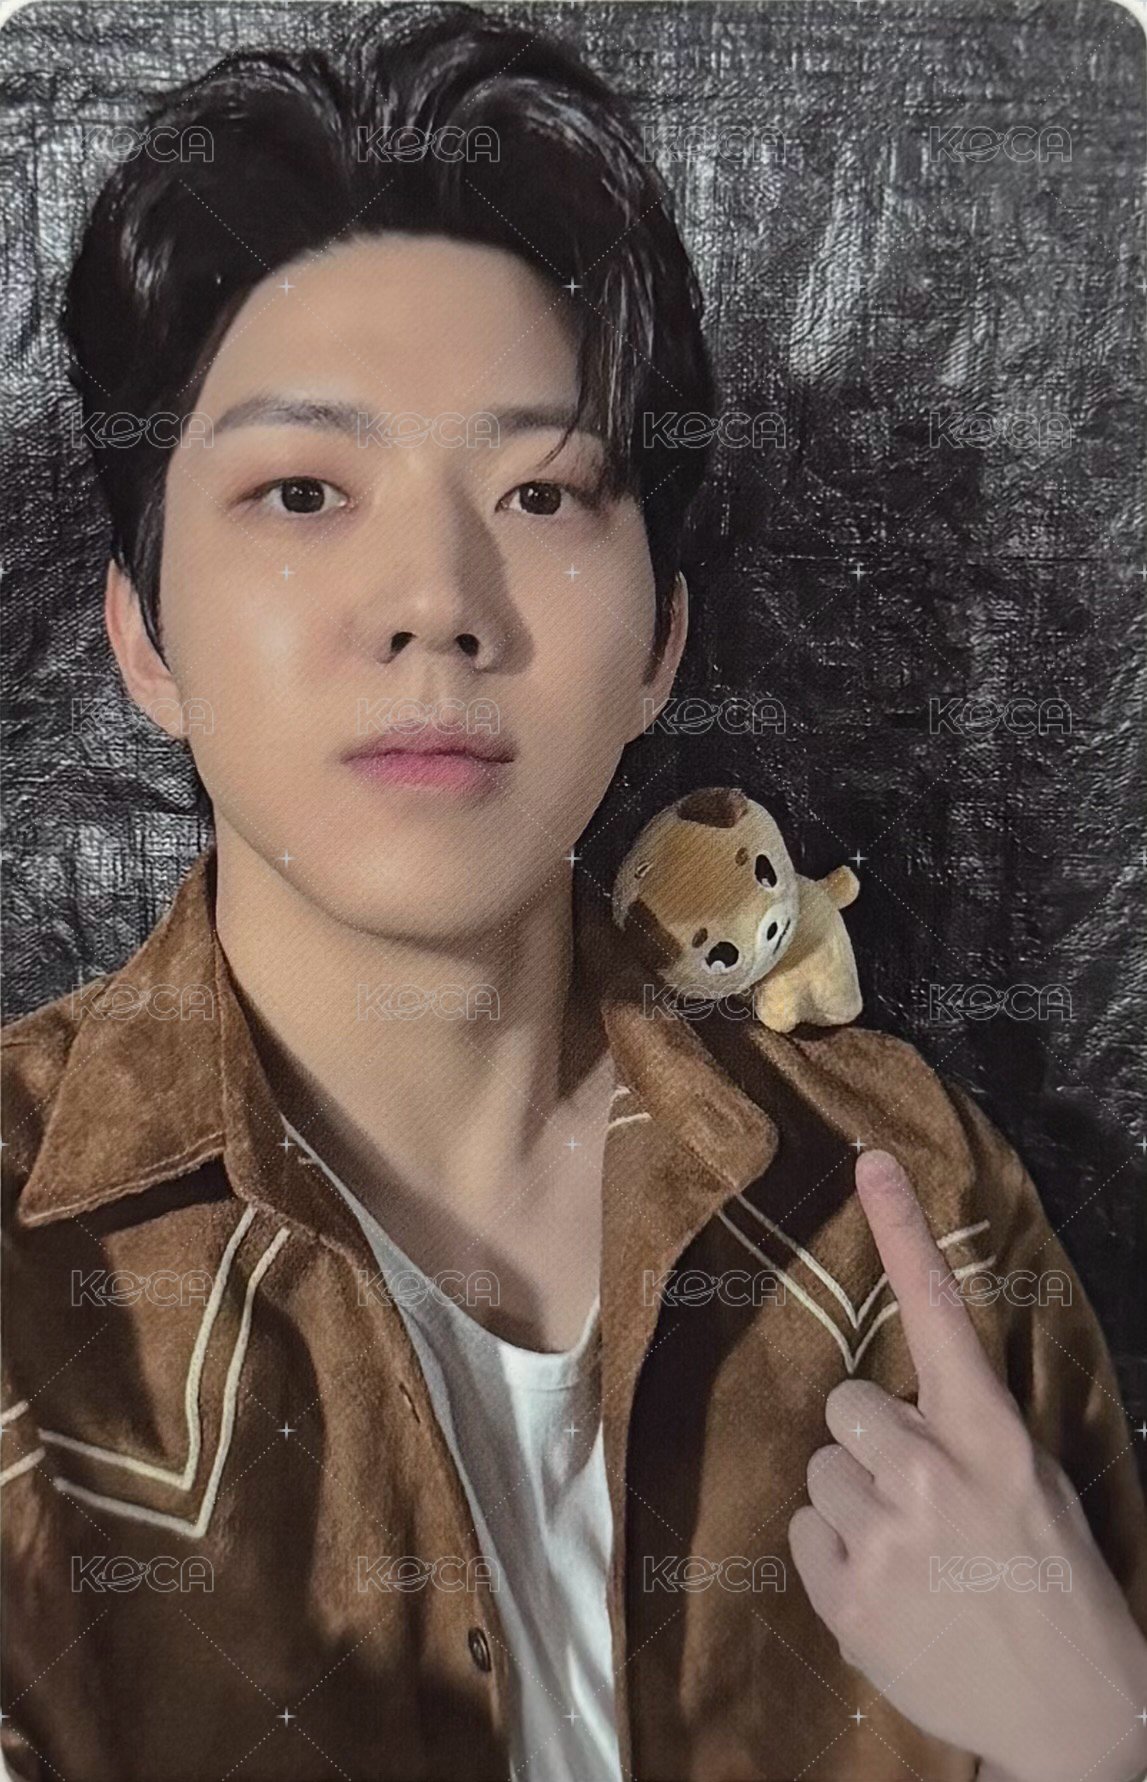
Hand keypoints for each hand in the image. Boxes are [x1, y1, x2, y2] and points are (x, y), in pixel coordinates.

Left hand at [788, 1148, 1146, 1781]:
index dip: (902, 1232)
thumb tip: (903, 1394)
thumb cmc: (1052, 1582)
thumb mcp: (1031, 1482)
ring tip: (911, 1551)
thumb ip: (966, 1428)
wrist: (1068, 1712)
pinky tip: (887, 1587)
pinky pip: (803, 1532)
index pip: (939, 1313)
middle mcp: (930, 1471)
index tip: (870, 1162)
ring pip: (821, 1468)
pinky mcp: (845, 1594)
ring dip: (852, 1501)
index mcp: (991, 1436)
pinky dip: (835, 1556)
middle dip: (870, 1439)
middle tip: (916, 1493)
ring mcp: (883, 1535)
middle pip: (845, 1402)